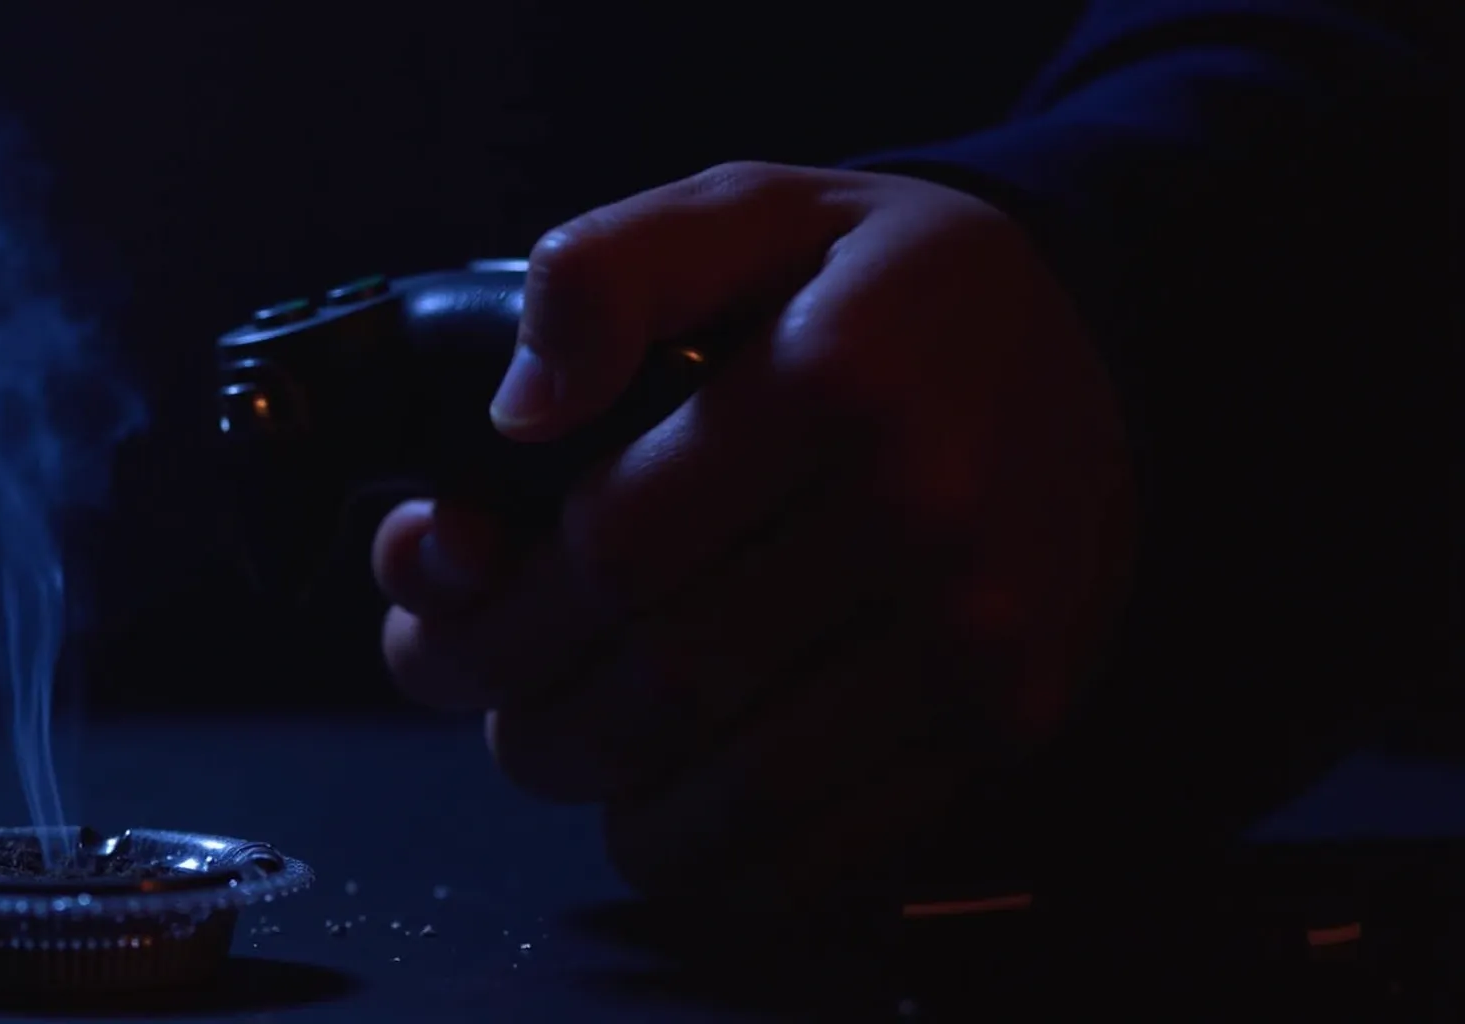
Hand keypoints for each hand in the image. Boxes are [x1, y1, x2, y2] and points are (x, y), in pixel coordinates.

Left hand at [373, 163, 1135, 912]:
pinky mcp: (1011, 716)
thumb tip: (516, 410)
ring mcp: (979, 634)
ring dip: (611, 803)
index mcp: (835, 378)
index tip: (447, 620)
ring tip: (574, 752)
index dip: (490, 611)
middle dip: (532, 716)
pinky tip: (669, 816)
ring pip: (738, 793)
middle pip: (661, 684)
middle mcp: (923, 515)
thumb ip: (610, 272)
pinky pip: (833, 849)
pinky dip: (716, 864)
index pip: (611, 550)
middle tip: (502, 697)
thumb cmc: (876, 283)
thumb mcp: (745, 211)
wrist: (1085, 342)